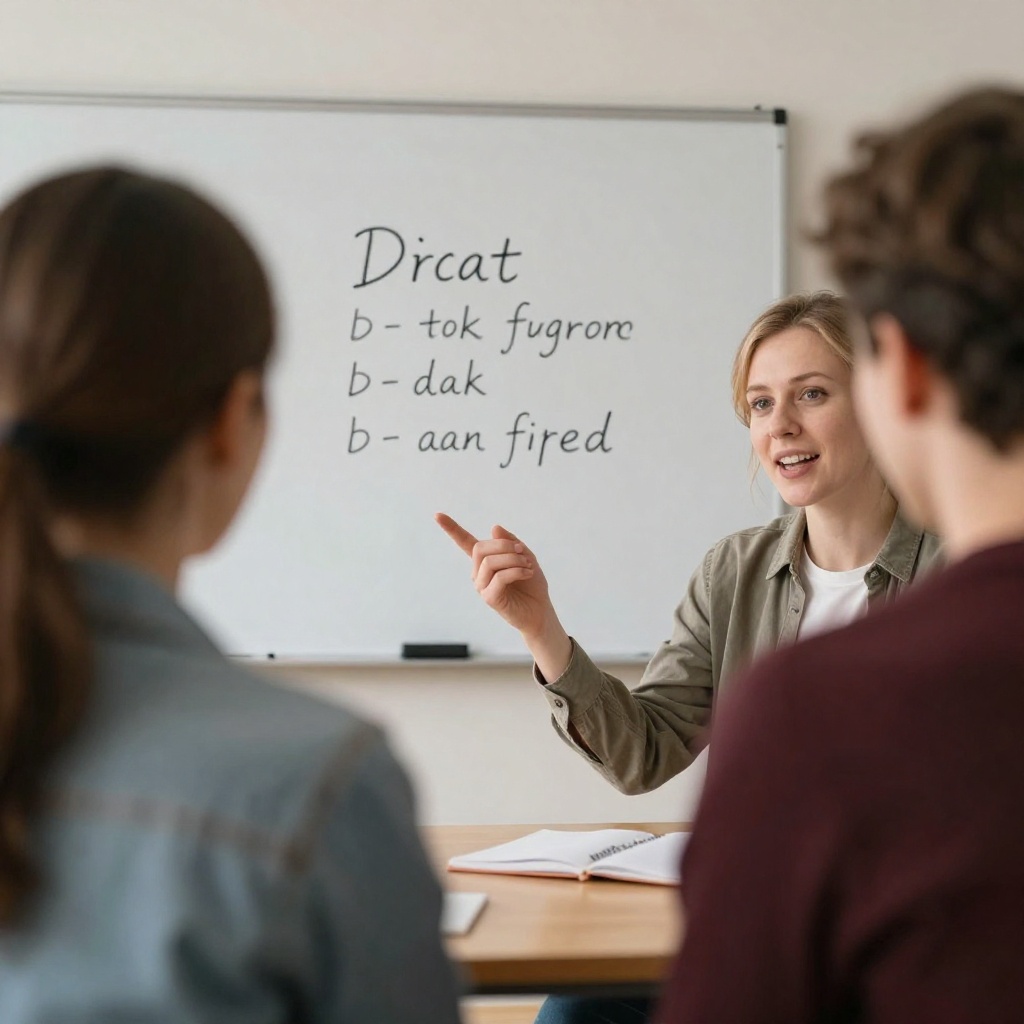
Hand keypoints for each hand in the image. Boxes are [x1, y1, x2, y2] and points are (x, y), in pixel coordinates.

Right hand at [434, 513, 573, 679]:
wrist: (540, 610)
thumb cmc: (531, 584)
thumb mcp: (525, 556)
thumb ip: (511, 542)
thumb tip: (494, 527)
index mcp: (485, 561)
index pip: (464, 542)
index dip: (451, 528)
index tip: (437, 515)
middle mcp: (478, 573)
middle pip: (480, 548)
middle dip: (503, 545)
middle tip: (522, 551)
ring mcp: (482, 586)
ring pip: (490, 562)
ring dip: (513, 559)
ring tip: (528, 565)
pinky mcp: (489, 598)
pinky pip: (500, 577)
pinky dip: (517, 571)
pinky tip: (528, 573)